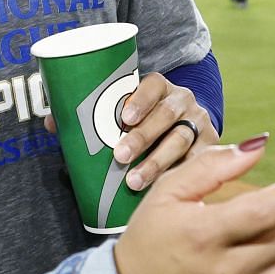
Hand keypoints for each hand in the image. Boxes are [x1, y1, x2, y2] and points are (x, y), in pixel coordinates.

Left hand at [107, 72, 215, 191]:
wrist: (184, 122)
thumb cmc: (144, 119)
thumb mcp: (131, 109)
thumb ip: (107, 115)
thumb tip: (64, 130)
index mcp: (161, 87)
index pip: (152, 87)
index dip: (140, 101)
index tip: (125, 118)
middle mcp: (183, 100)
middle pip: (165, 116)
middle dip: (141, 137)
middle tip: (120, 155)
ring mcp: (199, 121)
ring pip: (180, 140)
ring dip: (156, 162)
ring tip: (134, 181)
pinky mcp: (210, 143)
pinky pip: (195, 160)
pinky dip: (177, 173)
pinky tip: (160, 187)